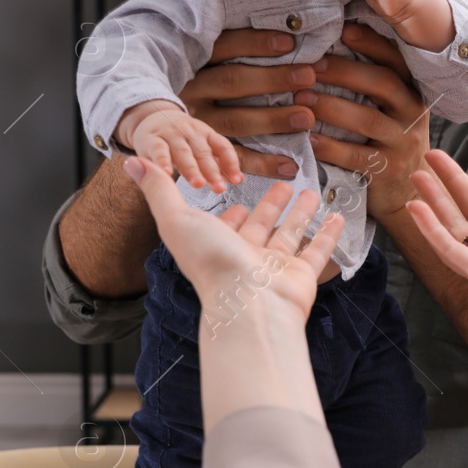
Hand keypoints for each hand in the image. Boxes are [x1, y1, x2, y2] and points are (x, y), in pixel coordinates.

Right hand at [119, 100, 242, 192]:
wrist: (152, 118)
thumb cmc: (182, 140)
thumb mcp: (200, 145)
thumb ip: (216, 162)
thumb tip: (237, 179)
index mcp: (205, 134)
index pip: (222, 146)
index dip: (231, 162)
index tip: (237, 180)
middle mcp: (190, 132)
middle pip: (203, 152)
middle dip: (212, 171)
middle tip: (219, 188)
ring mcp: (171, 135)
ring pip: (183, 153)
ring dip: (191, 169)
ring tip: (198, 184)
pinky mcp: (152, 140)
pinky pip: (158, 151)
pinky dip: (162, 161)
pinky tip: (166, 174)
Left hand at [123, 157, 341, 325]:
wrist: (248, 305)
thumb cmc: (212, 263)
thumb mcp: (177, 218)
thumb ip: (158, 190)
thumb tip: (131, 163)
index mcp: (217, 246)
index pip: (224, 225)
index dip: (229, 212)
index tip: (237, 198)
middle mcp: (246, 257)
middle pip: (261, 226)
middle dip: (271, 205)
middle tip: (283, 184)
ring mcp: (275, 268)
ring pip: (290, 235)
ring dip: (301, 214)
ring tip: (311, 192)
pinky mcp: (300, 276)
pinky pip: (316, 251)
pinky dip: (327, 234)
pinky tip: (336, 216)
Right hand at [178, 29, 317, 179]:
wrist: (157, 126)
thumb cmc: (202, 87)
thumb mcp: (208, 66)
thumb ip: (239, 55)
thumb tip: (290, 44)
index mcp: (195, 64)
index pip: (224, 46)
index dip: (256, 43)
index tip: (289, 42)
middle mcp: (192, 92)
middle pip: (231, 82)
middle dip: (272, 79)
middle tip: (308, 77)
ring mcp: (197, 123)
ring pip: (234, 121)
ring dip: (272, 120)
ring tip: (306, 118)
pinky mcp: (205, 153)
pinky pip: (233, 158)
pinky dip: (263, 164)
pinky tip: (290, 165)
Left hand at [300, 23, 429, 217]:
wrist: (406, 192)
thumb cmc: (386, 141)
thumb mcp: (389, 110)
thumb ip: (370, 84)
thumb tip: (328, 46)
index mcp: (411, 91)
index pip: (395, 60)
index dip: (371, 43)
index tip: (343, 30)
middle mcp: (413, 113)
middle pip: (382, 83)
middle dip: (344, 71)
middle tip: (309, 66)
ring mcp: (404, 143)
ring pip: (368, 120)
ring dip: (332, 107)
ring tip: (300, 99)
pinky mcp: (389, 170)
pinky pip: (357, 156)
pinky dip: (330, 147)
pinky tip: (308, 139)